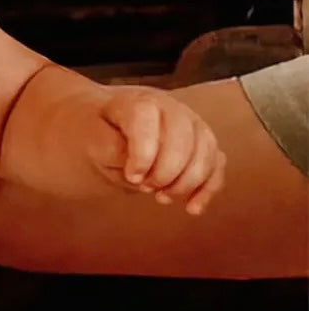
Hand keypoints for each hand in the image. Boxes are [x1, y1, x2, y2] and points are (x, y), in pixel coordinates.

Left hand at [93, 86, 225, 214]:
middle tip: (145, 187)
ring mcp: (191, 124)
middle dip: (167, 171)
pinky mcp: (203, 144)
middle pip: (184, 137)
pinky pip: (217, 164)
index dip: (143, 151)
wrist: (110, 126)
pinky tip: (192, 209)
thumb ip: (111, 150)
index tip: (133, 176)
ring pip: (206, 150)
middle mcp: (170, 108)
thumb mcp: (92, 139)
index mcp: (138, 102)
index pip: (148, 116)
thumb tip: (138, 171)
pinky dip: (208, 189)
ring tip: (161, 197)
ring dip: (187, 182)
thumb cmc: (100, 132)